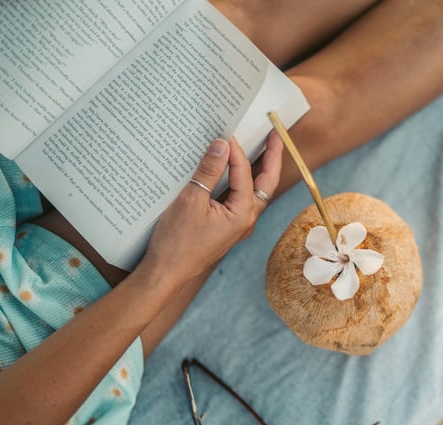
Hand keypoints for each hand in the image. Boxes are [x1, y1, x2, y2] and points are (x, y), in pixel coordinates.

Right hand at [138, 134, 282, 285]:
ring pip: (255, 192)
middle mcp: (246, 220)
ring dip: (259, 169)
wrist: (166, 273)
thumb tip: (222, 146)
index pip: (246, 175)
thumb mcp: (190, 201)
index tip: (228, 133)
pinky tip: (234, 170)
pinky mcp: (227, 226)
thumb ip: (208, 171)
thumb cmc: (177, 243)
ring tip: (262, 147)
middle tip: (275, 135)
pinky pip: (241, 198)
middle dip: (272, 158)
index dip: (237, 152)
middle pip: (266, 184)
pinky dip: (242, 181)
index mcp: (242, 215)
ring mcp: (238, 224)